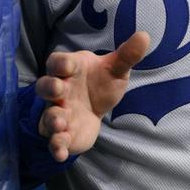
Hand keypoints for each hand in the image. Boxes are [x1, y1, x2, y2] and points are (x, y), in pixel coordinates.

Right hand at [36, 32, 149, 160]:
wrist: (96, 106)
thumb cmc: (100, 82)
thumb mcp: (116, 69)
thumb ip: (127, 55)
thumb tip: (144, 35)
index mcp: (70, 69)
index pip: (58, 62)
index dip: (61, 63)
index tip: (68, 67)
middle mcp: (60, 91)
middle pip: (44, 86)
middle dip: (49, 88)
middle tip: (59, 90)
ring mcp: (58, 112)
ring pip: (48, 115)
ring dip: (52, 119)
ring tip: (60, 123)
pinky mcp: (63, 133)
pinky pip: (54, 140)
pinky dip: (56, 146)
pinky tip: (61, 153)